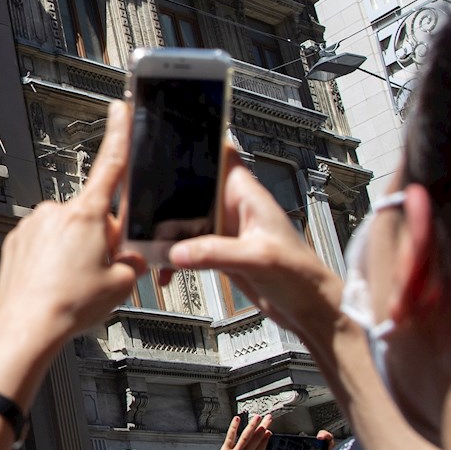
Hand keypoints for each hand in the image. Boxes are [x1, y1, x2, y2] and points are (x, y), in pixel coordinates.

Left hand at [0, 102, 144, 398]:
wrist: (26, 326)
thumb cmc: (69, 305)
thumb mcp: (121, 285)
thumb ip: (133, 262)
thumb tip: (131, 257)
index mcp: (87, 215)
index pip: (110, 166)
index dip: (119, 135)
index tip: (119, 110)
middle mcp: (56, 213)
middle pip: (91, 216)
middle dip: (100, 237)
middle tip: (98, 269)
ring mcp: (33, 226)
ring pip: (66, 233)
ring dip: (74, 250)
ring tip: (73, 283)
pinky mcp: (16, 242)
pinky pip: (43, 245)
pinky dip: (52, 260)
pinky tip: (55, 283)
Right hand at [163, 148, 343, 348]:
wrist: (309, 309)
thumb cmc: (300, 276)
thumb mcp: (257, 258)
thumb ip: (216, 252)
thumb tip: (177, 252)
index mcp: (247, 196)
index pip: (223, 156)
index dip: (200, 143)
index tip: (170, 140)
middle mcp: (234, 208)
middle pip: (193, 188)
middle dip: (167, 194)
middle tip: (141, 204)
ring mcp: (226, 231)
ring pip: (186, 220)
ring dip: (167, 232)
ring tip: (148, 244)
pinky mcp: (221, 253)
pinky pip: (188, 248)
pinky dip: (174, 258)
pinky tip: (167, 272)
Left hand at [211, 414, 273, 449]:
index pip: (262, 445)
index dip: (266, 436)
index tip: (269, 429)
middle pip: (257, 438)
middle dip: (263, 426)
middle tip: (268, 418)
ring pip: (246, 436)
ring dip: (253, 425)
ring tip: (257, 417)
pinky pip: (231, 436)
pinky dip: (234, 427)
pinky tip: (237, 419)